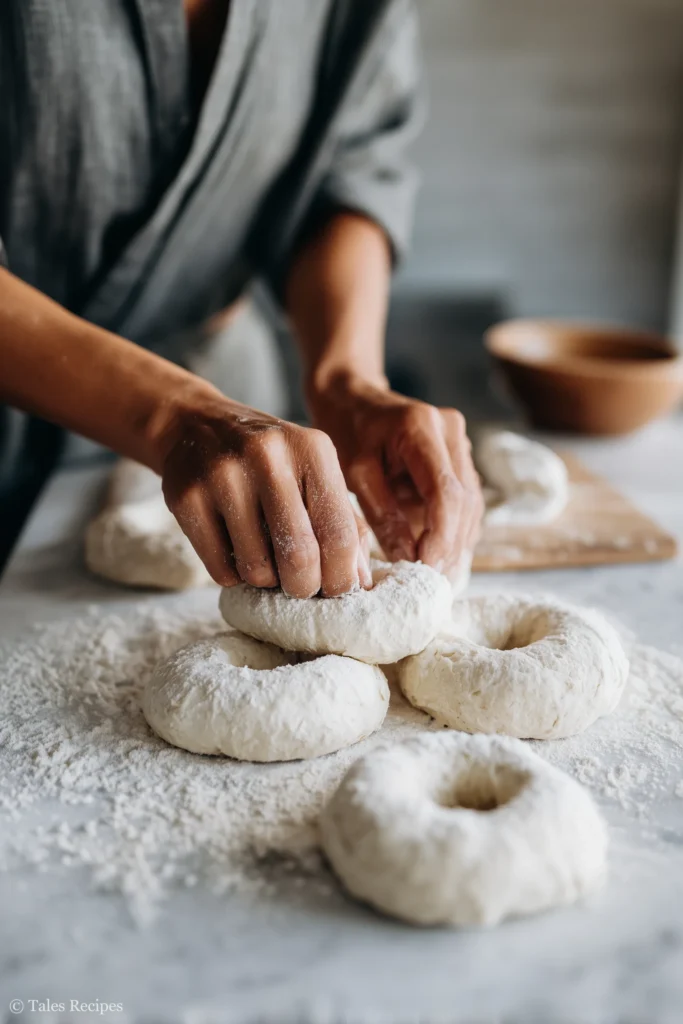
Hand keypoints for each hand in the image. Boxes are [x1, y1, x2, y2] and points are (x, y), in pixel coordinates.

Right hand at [157, 393, 371, 596]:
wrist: (198, 426)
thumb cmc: (272, 462)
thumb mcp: (314, 474)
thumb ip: (345, 523)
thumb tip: (361, 582)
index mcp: (312, 449)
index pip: (339, 533)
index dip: (342, 577)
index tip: (337, 592)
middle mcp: (268, 456)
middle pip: (300, 556)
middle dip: (304, 587)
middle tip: (299, 586)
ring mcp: (223, 475)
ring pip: (257, 568)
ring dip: (265, 580)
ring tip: (264, 558)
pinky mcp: (187, 497)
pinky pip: (220, 569)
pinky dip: (233, 576)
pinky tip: (234, 551)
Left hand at [308, 377, 483, 576]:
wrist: (353, 400)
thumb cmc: (348, 433)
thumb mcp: (355, 473)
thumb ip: (382, 514)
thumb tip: (408, 558)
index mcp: (421, 427)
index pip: (446, 491)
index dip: (441, 536)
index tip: (427, 569)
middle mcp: (451, 430)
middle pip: (465, 501)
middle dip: (450, 546)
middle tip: (431, 582)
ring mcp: (461, 442)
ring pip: (472, 505)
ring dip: (456, 544)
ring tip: (437, 577)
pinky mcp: (461, 458)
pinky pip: (466, 502)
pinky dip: (455, 531)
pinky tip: (440, 557)